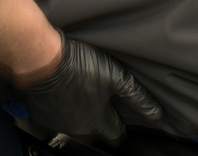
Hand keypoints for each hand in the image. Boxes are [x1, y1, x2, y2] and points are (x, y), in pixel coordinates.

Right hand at [17, 33, 162, 142]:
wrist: (41, 61)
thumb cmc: (78, 65)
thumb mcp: (115, 76)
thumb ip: (136, 96)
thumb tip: (156, 114)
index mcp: (97, 121)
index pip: (116, 136)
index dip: (122, 127)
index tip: (123, 118)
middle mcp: (79, 128)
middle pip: (96, 133)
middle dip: (102, 123)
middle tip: (104, 103)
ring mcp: (59, 124)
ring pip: (76, 127)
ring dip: (82, 116)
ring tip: (85, 96)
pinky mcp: (43, 117)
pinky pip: (57, 119)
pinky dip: (63, 110)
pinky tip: (66, 94)